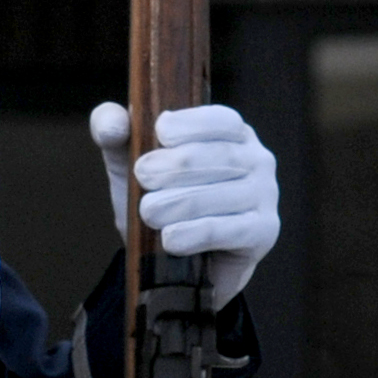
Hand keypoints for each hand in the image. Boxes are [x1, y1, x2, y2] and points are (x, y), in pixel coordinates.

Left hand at [90, 102, 280, 302]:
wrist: (175, 257)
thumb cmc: (158, 195)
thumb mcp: (128, 160)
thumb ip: (113, 131)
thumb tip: (112, 123)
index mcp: (231, 132)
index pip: (221, 119)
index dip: (191, 123)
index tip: (159, 133)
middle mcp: (256, 159)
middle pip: (220, 156)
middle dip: (176, 167)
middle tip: (142, 177)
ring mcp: (265, 196)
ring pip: (222, 195)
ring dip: (180, 204)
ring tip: (148, 212)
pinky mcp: (263, 232)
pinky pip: (229, 230)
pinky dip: (196, 234)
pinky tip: (170, 239)